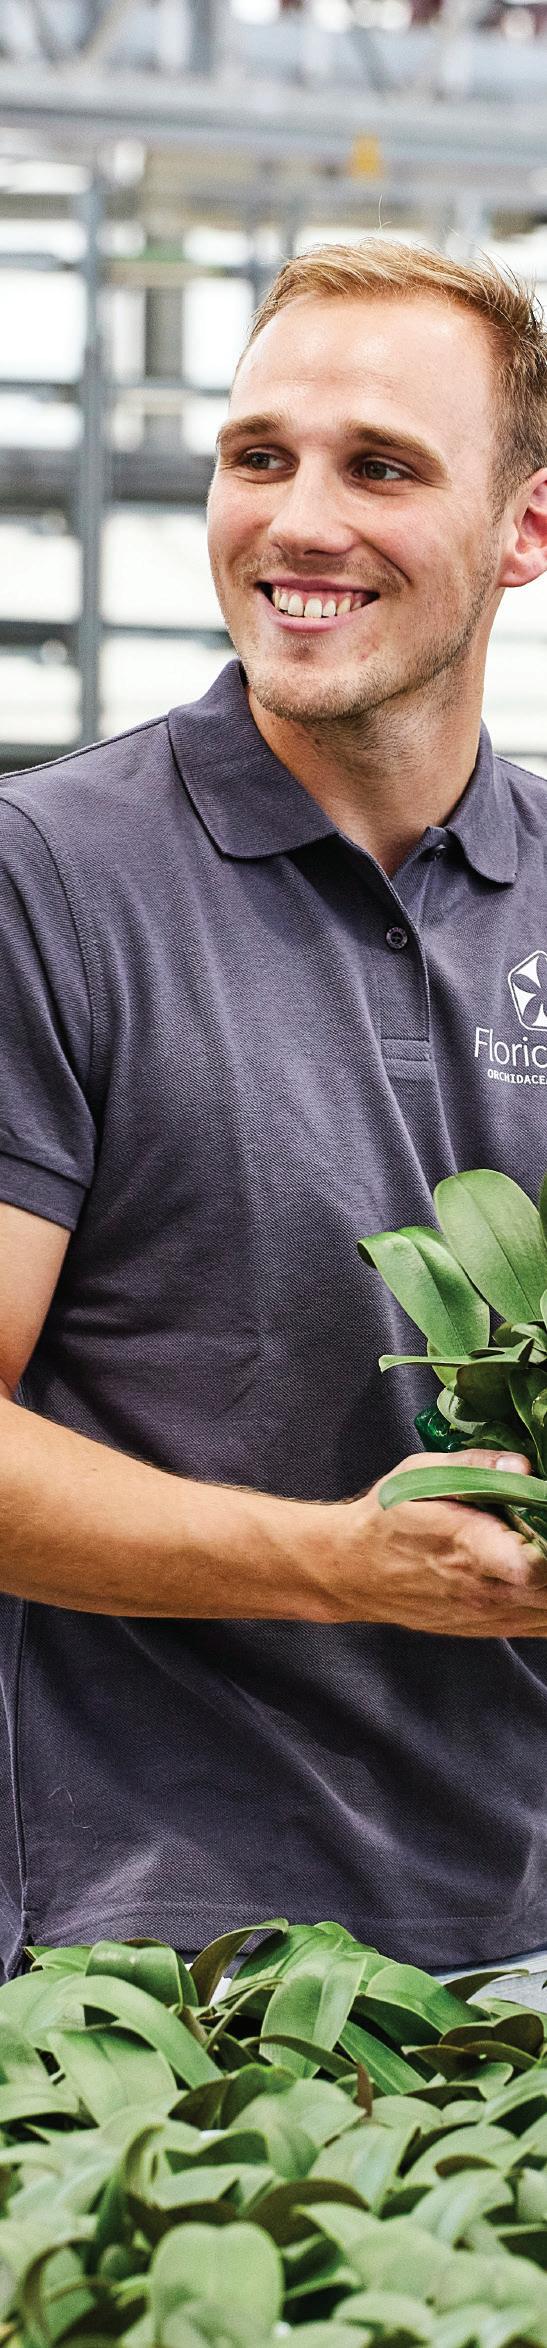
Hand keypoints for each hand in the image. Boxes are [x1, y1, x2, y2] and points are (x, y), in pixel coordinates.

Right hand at [331, 1448, 546, 1634]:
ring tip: (543, 1550)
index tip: (546, 1517)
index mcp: (469, 1547)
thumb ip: (477, 1466)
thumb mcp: (422, 1474)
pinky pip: (537, 1627)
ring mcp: (486, 1615)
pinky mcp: (486, 1628)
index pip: (533, 1566)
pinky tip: (544, 1585)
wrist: (352, 1571)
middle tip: (546, 1532)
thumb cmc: (387, 1516)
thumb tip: (524, 1467)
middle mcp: (482, 1589)